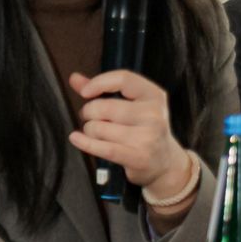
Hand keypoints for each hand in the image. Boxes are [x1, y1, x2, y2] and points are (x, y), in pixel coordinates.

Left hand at [67, 70, 191, 195]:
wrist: (165, 163)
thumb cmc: (145, 130)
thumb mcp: (132, 105)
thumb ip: (103, 90)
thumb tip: (75, 79)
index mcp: (154, 95)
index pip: (123, 79)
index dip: (99, 83)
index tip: (85, 92)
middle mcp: (153, 114)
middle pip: (104, 107)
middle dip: (89, 112)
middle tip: (91, 117)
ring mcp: (147, 137)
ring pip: (98, 128)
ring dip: (89, 130)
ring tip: (97, 132)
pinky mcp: (137, 157)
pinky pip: (102, 148)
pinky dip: (85, 142)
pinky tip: (76, 138)